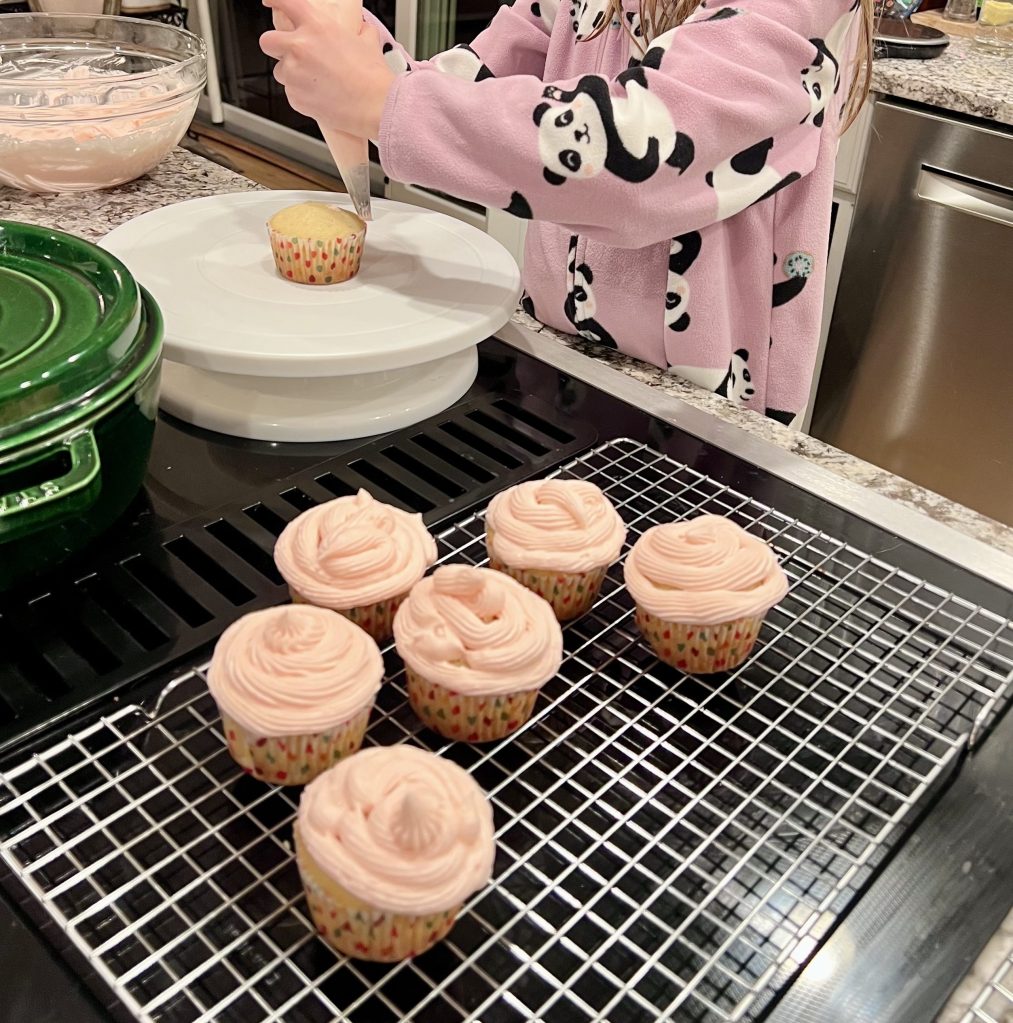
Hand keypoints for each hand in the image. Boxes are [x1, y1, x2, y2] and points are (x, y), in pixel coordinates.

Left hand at [260, 0, 395, 139]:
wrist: (377, 106)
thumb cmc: (373, 77)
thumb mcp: (367, 42)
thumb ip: (358, 31)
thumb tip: (361, 29)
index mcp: (316, 26)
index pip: (284, 2)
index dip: (274, 0)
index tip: (269, 1)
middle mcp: (300, 47)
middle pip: (267, 41)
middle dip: (275, 46)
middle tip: (289, 54)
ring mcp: (295, 74)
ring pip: (280, 72)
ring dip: (292, 75)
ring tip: (315, 82)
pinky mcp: (295, 98)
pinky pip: (291, 94)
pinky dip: (302, 96)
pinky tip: (321, 97)